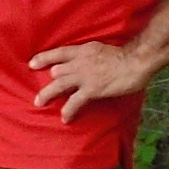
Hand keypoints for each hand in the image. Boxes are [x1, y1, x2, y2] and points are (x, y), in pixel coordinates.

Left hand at [29, 41, 155, 122]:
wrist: (136, 60)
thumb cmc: (125, 55)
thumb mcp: (102, 49)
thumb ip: (91, 56)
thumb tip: (89, 63)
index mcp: (83, 50)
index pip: (58, 52)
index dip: (43, 58)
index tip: (31, 63)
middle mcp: (79, 62)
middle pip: (56, 71)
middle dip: (48, 81)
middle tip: (40, 90)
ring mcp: (84, 76)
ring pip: (58, 85)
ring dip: (47, 95)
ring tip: (39, 103)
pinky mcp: (91, 89)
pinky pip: (74, 101)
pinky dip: (68, 110)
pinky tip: (65, 118)